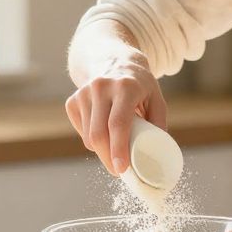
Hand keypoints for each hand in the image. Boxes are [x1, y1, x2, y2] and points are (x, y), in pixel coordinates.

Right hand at [64, 51, 165, 175]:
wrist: (114, 61)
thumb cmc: (139, 85)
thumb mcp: (156, 97)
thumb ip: (159, 122)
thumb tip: (157, 153)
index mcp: (126, 87)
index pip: (118, 123)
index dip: (119, 149)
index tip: (122, 169)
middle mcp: (101, 87)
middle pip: (99, 134)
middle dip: (108, 158)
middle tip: (119, 170)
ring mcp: (84, 93)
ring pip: (88, 136)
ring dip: (101, 150)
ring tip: (114, 148)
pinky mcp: (72, 101)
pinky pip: (81, 132)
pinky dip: (91, 140)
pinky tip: (102, 131)